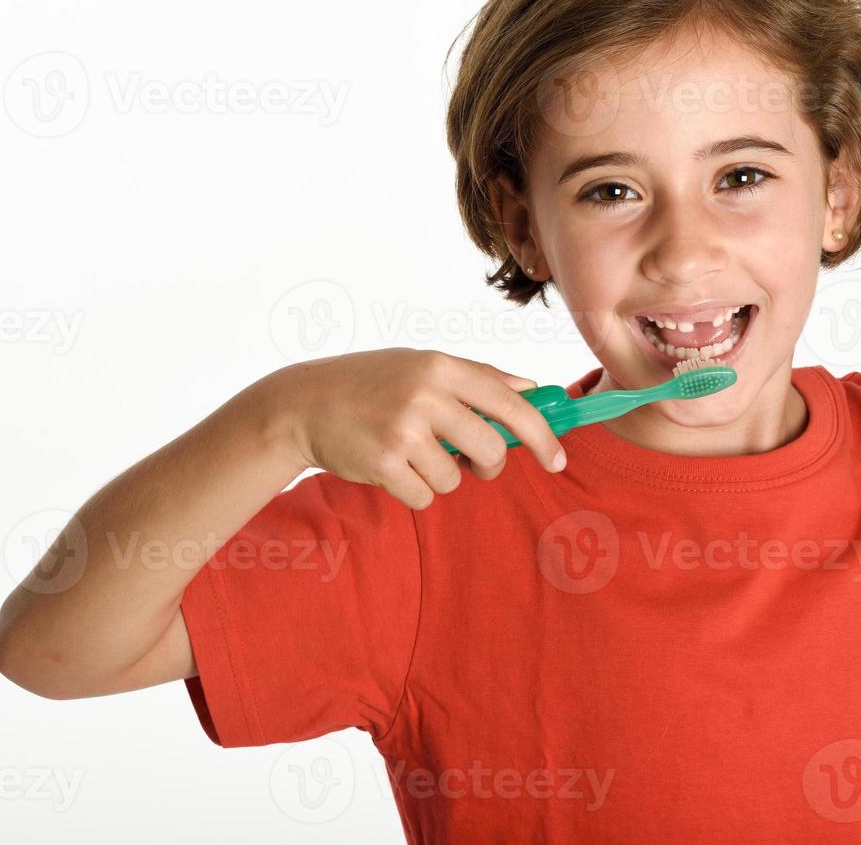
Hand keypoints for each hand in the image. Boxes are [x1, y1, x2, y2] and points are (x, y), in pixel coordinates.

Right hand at [281, 348, 566, 508]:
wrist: (303, 403)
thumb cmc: (370, 383)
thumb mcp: (422, 365)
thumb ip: (478, 376)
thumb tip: (532, 386)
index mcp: (442, 367)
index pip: (511, 403)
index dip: (542, 434)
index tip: (557, 458)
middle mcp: (426, 395)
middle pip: (491, 448)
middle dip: (488, 465)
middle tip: (472, 462)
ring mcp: (403, 430)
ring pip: (455, 479)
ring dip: (441, 477)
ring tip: (412, 454)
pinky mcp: (383, 464)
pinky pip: (425, 496)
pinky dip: (415, 490)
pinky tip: (392, 467)